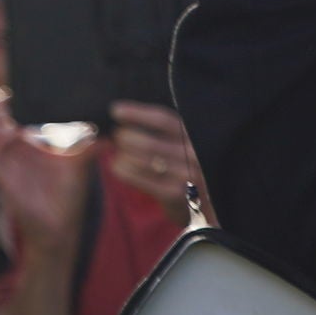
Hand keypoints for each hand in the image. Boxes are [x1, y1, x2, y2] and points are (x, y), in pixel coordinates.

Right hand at [0, 99, 93, 259]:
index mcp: (20, 146)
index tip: (11, 94)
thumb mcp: (78, 163)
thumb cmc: (67, 196)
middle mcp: (7, 154)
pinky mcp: (2, 178)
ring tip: (1, 116)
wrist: (60, 226)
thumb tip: (111, 132)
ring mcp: (2, 165)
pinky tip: (10, 133)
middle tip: (2, 103)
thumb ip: (88, 145)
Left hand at [100, 101, 199, 215]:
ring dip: (123, 154)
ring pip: (141, 161)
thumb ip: (158, 130)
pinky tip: (118, 167)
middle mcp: (194, 155)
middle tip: (117, 137)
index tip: (115, 110)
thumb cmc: (183, 167)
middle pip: (149, 142)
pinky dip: (123, 170)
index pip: (164, 120)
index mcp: (195, 136)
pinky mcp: (175, 195)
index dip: (138, 114)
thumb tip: (120, 116)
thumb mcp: (180, 144)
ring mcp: (186, 176)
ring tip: (119, 153)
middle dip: (125, 137)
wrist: (199, 204)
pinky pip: (138, 178)